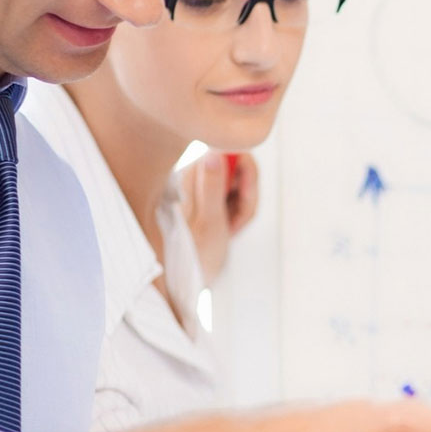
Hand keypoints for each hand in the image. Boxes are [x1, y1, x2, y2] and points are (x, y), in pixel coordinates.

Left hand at [182, 151, 258, 285]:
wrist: (183, 279)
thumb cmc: (194, 255)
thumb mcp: (209, 222)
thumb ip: (213, 186)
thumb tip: (215, 152)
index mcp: (192, 177)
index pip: (232, 152)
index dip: (247, 174)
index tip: (245, 198)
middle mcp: (195, 176)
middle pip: (238, 167)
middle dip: (246, 195)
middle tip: (237, 220)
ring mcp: (202, 187)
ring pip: (238, 183)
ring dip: (242, 207)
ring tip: (230, 228)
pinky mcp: (207, 198)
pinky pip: (232, 196)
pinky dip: (236, 212)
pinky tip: (227, 228)